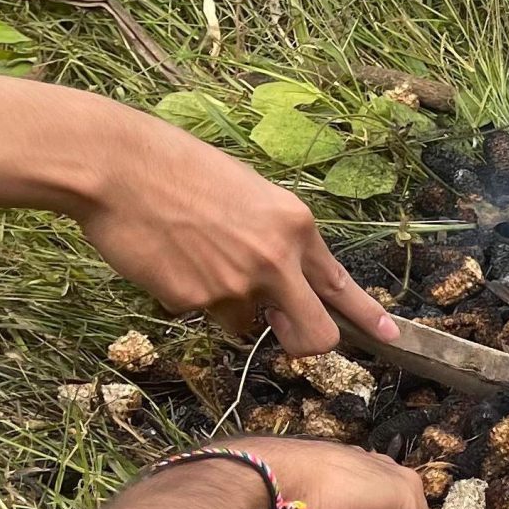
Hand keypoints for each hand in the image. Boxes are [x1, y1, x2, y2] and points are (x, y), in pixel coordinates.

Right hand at [68, 109, 401, 355]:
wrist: (116, 164)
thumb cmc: (176, 168)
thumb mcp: (247, 192)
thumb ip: (274, 239)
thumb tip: (281, 284)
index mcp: (295, 226)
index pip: (340, 283)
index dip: (368, 316)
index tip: (393, 337)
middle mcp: (276, 260)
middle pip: (314, 336)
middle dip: (302, 344)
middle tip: (277, 329)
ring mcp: (236, 285)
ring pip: (244, 324)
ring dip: (226, 305)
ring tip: (193, 254)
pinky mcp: (194, 301)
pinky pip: (198, 313)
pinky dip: (184, 295)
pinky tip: (165, 256)